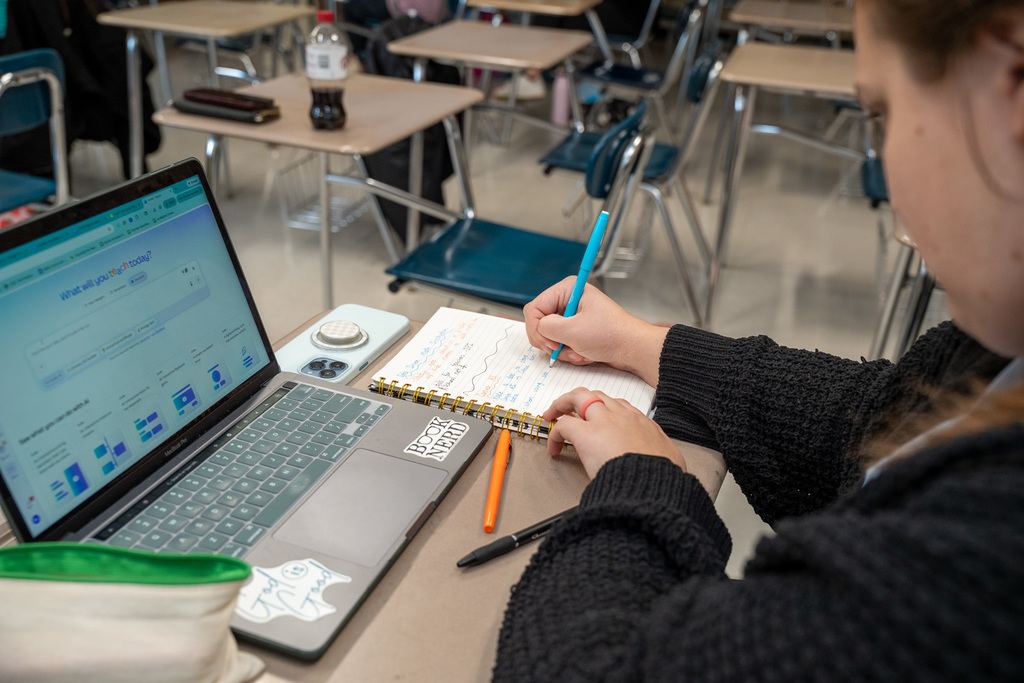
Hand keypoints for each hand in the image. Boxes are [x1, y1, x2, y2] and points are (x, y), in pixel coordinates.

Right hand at [524, 277, 668, 382]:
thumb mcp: (573, 331)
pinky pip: (560, 343)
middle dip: (551, 341)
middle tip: (562, 349)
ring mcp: (570, 316)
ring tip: (579, 353)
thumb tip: (539, 329)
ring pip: (549, 336)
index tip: (550, 343)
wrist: (632, 349)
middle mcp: (567, 300)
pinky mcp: (575, 329)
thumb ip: (547, 328)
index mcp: (567, 290)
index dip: (538, 329)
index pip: (534, 308)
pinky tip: (583, 354)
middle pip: (539, 323)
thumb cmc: (611, 335)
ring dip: (562, 350)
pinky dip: (569, 352)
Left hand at [544, 388, 685, 479]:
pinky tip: (553, 446)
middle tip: (568, 408)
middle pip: (596, 395)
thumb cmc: (661, 478)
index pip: (619, 406)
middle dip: (579, 399)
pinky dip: (555, 434)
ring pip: (579, 397)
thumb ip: (660, 454)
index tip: (597, 419)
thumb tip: (662, 461)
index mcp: (642, 423)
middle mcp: (623, 416)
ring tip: (553, 416)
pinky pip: (564, 425)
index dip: (603, 410)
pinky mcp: (586, 434)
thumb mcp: (669, 459)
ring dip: (563, 405)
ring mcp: (604, 421)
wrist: (654, 486)